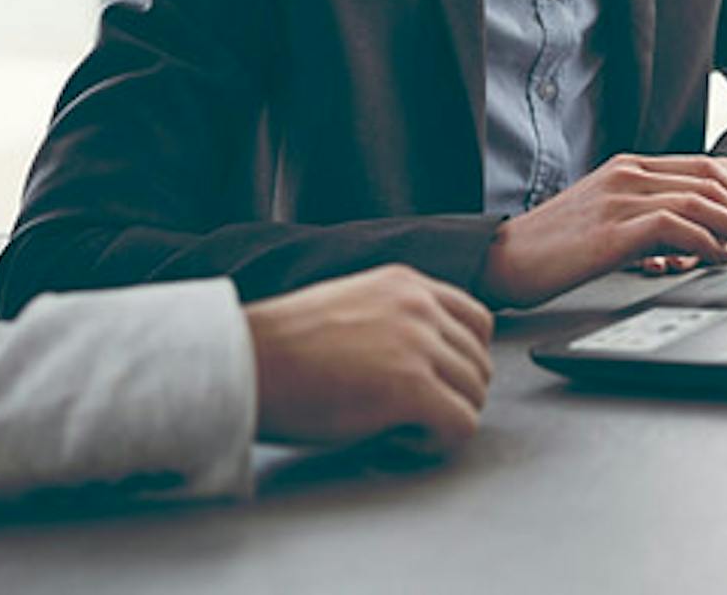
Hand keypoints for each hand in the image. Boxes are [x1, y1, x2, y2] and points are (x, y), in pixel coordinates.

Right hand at [243, 264, 494, 454]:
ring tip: (400, 430)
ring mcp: (419, 345)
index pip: (477, 321)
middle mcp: (420, 306)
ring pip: (475, 395)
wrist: (246, 361)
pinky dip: (439, 443)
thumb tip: (424, 357)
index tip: (438, 384)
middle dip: (455, 396)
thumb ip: (394, 317)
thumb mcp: (351, 306)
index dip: (463, 361)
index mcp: (406, 283)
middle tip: (414, 416)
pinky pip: (462, 424)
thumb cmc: (282, 345)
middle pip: (480, 363)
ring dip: (445, 420)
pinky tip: (401, 442)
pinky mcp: (412, 387)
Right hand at [479, 154, 726, 306]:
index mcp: (629, 168)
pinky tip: (722, 260)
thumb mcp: (607, 227)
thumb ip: (648, 225)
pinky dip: (707, 241)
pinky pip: (677, 226)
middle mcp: (629, 174)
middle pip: (713, 183)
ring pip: (703, 203)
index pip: (703, 172)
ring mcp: (621, 197)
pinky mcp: (614, 227)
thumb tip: (695, 246)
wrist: (501, 260)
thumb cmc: (552, 251)